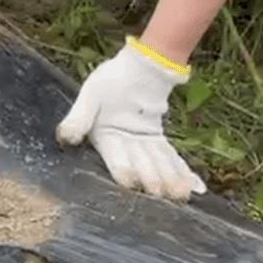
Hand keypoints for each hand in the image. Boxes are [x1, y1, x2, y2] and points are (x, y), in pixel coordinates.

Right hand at [57, 39, 205, 198]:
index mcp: (104, 139)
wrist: (135, 68)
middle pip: (141, 164)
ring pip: (159, 164)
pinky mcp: (158, 140)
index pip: (115, 157)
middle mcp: (124, 146)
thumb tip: (65, 138)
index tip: (131, 182)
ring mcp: (143, 145)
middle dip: (152, 179)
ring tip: (182, 194)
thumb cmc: (110, 81)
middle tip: (162, 193)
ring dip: (171, 179)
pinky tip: (196, 187)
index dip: (123, 169)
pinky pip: (171, 157)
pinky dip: (183, 171)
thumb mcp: (91, 95)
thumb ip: (79, 118)